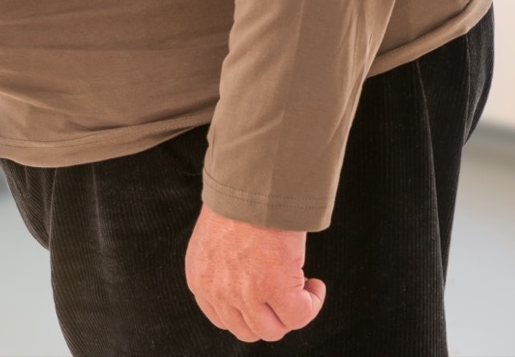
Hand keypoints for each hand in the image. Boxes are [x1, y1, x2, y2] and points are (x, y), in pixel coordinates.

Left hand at [185, 203, 325, 342]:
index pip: (222, 318)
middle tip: (284, 294)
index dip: (249, 311)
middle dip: (270, 316)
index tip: (265, 297)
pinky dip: (313, 303)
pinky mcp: (275, 288)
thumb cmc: (238, 202)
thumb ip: (223, 268)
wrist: (252, 184)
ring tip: (301, 288)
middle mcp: (218, 291)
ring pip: (273, 330)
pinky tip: (314, 285)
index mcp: (200, 279)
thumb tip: (248, 282)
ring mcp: (246, 293)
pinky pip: (300, 316)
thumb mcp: (215, 242)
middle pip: (248, 331)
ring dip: (291, 313)